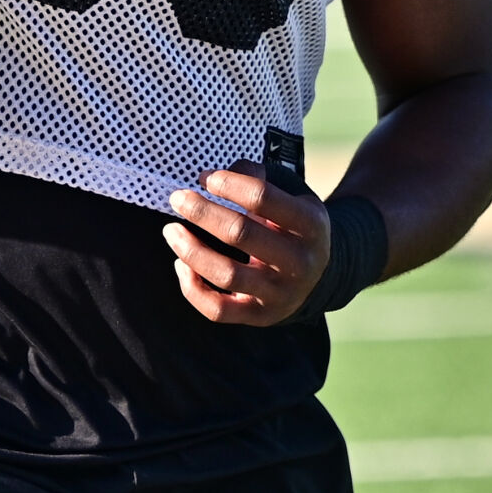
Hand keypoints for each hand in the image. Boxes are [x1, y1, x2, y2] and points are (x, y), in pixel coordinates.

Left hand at [162, 161, 330, 325]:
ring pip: (227, 275)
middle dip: (202, 212)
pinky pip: (219, 310)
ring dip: (191, 251)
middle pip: (241, 234)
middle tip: (177, 198)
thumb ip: (258, 177)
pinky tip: (181, 265)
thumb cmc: (293, 224)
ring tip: (171, 230)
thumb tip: (216, 176)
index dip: (228, 183)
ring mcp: (280, 293)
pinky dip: (193, 289)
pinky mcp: (260, 316)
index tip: (204, 177)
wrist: (320, 275)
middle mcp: (299, 262)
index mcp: (310, 224)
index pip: (262, 197)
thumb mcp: (291, 193)